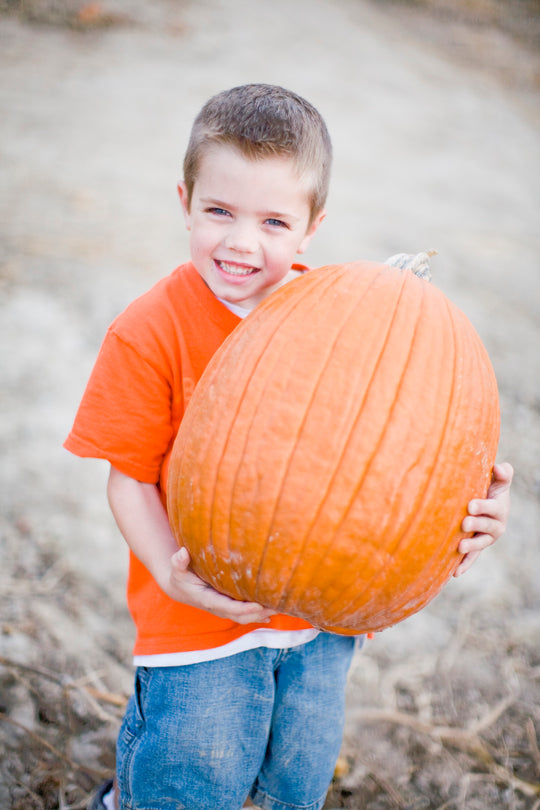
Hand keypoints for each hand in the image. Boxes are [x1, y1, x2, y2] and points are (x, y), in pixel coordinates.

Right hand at [167, 546, 275, 623]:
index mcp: (208, 600)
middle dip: (259, 613)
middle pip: (242, 616)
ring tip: (281, 607)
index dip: (244, 608)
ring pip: (246, 617)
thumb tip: (182, 552)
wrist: (180, 589)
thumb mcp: (177, 569)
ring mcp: (225, 609)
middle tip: (277, 605)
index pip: (229, 608)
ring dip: (262, 613)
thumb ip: (178, 562)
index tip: (258, 605)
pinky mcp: (229, 607)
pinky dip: (259, 614)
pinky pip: (246, 614)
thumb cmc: (181, 577)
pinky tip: (272, 613)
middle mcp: (218, 608)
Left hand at [454, 462, 513, 576]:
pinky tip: (455, 573)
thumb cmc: (490, 490)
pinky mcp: (477, 547)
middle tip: (463, 522)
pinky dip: (465, 565)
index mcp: (499, 508)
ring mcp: (486, 538)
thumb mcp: (498, 482)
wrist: (486, 505)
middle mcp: (496, 525)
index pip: (493, 508)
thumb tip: (499, 467)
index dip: (483, 507)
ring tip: (460, 546)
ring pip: (480, 543)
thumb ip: (503, 474)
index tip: (470, 505)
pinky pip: (473, 557)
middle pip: (486, 526)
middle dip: (476, 524)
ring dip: (471, 546)